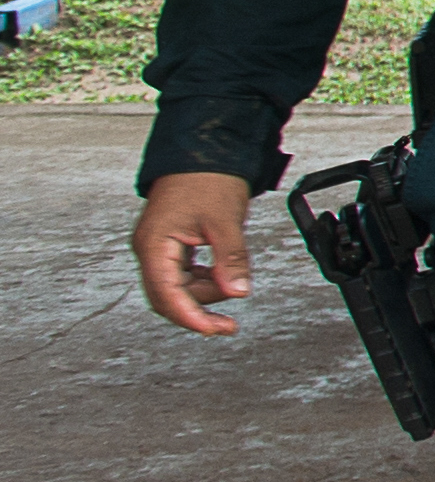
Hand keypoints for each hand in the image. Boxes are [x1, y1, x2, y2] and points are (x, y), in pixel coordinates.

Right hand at [133, 171, 255, 337]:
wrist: (205, 151)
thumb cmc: (208, 178)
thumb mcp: (225, 221)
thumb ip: (231, 259)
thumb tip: (237, 292)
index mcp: (154, 245)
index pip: (167, 295)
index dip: (191, 318)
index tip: (214, 331)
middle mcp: (150, 249)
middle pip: (169, 297)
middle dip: (199, 310)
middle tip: (228, 323)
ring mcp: (159, 248)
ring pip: (178, 288)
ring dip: (206, 291)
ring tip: (232, 273)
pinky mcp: (172, 245)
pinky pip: (185, 274)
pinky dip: (206, 279)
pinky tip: (223, 272)